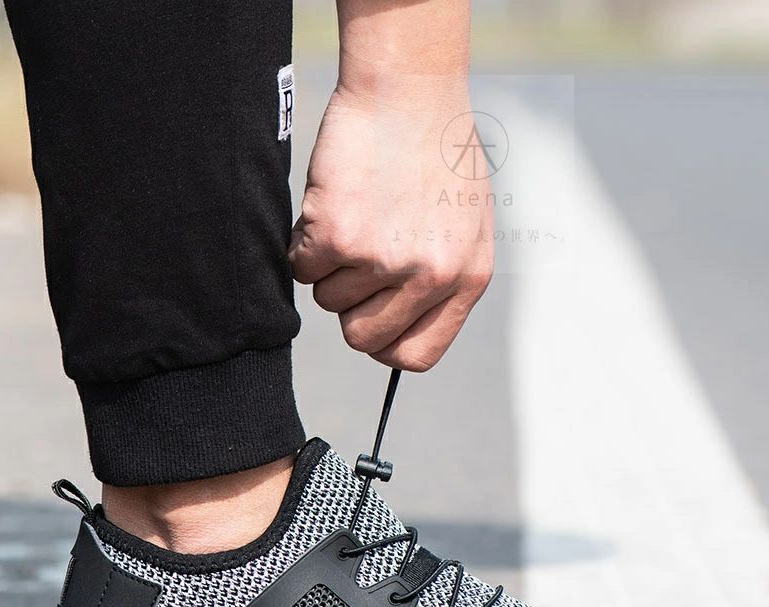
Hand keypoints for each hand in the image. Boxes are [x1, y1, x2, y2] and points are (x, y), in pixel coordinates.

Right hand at [289, 87, 493, 371]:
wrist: (409, 87)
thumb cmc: (435, 150)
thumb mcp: (465, 225)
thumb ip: (442, 279)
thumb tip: (403, 318)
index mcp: (467, 279)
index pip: (416, 355)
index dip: (384, 344)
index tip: (371, 321)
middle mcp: (431, 276)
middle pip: (362, 338)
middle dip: (349, 308)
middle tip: (354, 265)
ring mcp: (384, 259)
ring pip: (327, 301)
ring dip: (329, 266)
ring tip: (353, 214)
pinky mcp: (339, 235)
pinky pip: (301, 269)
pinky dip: (304, 242)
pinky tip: (331, 204)